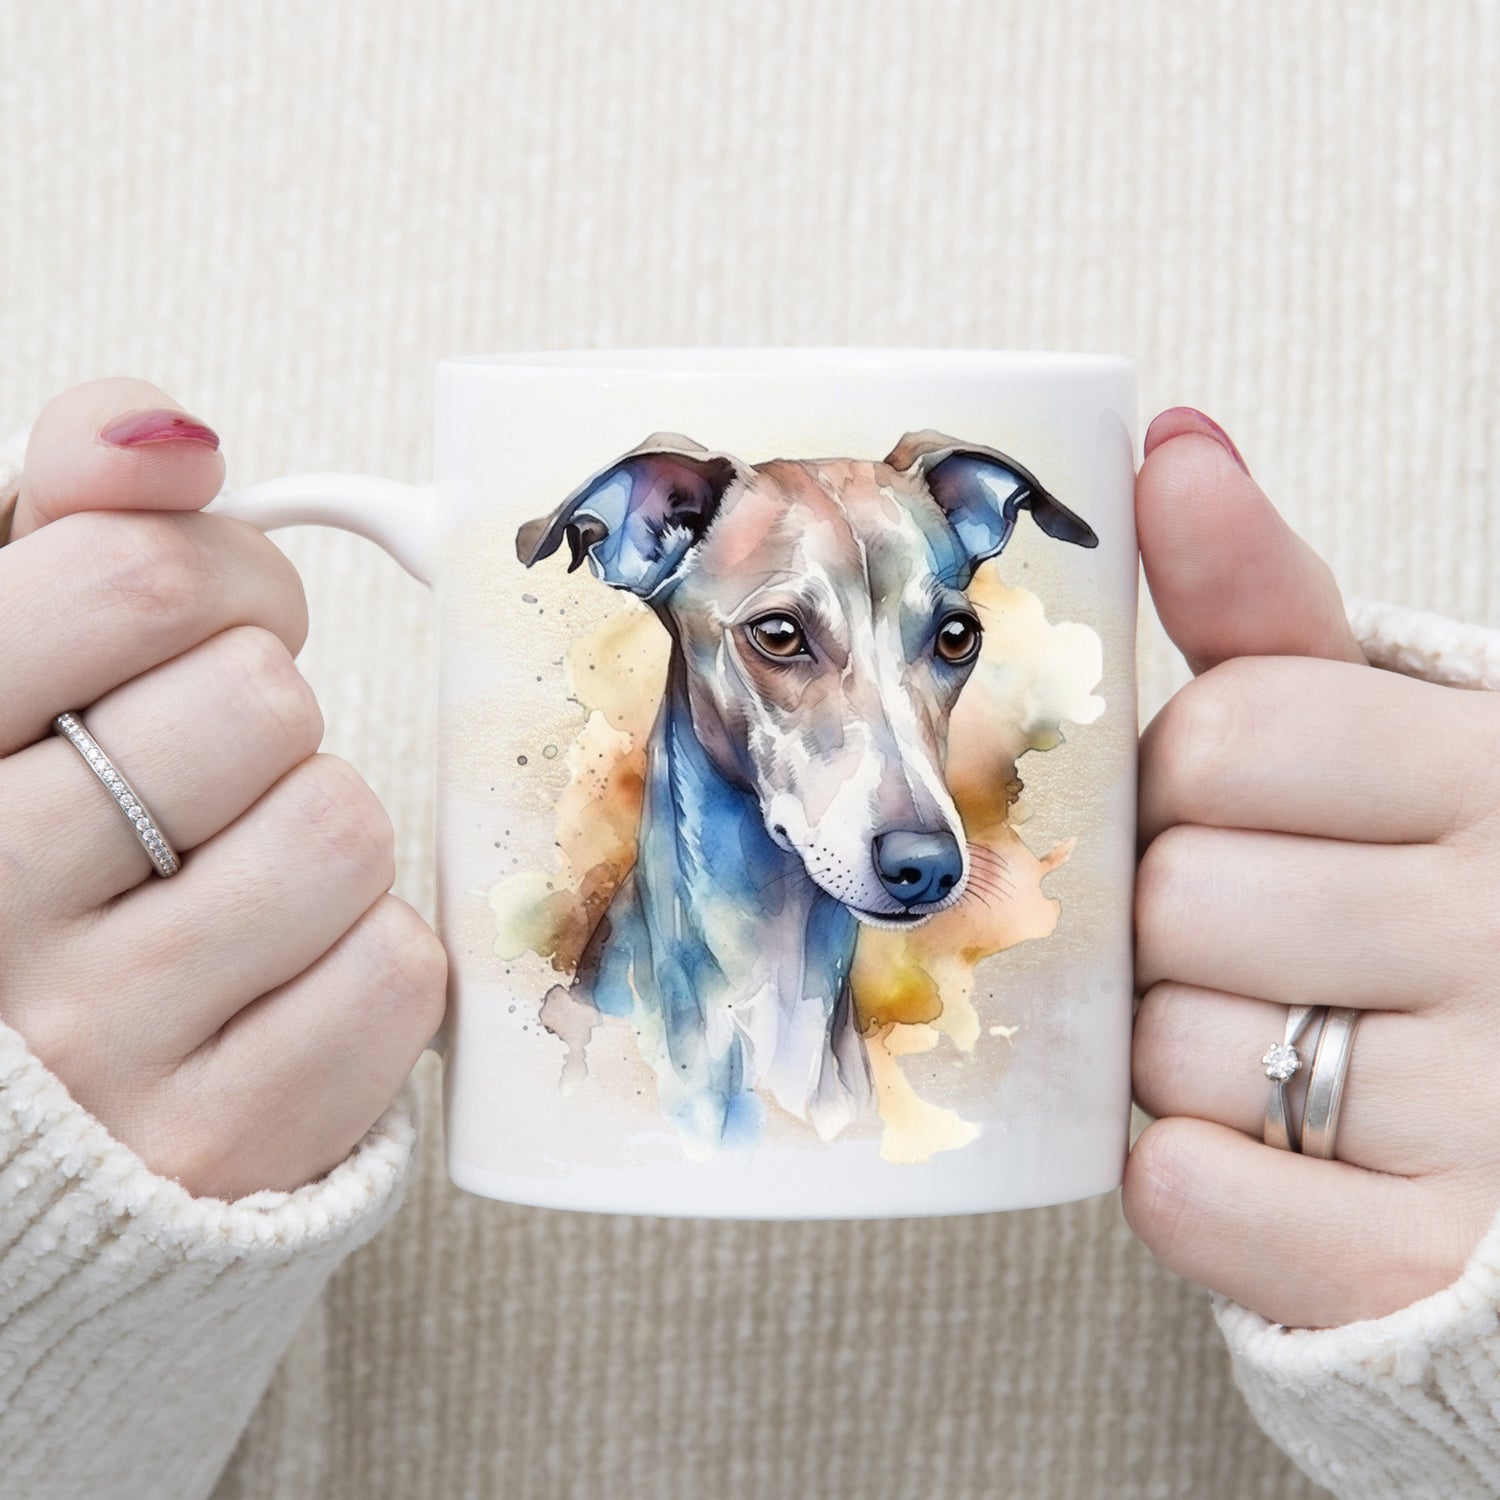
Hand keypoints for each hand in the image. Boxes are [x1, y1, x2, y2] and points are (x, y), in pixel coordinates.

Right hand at [0, 378, 444, 1198]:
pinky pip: (395, 971)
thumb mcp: (6, 665)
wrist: (32, 1113)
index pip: (135, 581)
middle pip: (260, 701)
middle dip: (263, 712)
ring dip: (317, 833)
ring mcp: (98, 1046)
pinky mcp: (221, 1144)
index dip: (219, 578)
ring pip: (341, 828)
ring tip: (232, 878)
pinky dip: (365, 957)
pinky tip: (275, 977)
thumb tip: (172, 433)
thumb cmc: (31, 847)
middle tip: (212, 769)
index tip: (206, 621)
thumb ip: (70, 523)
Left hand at [1122, 407, 1499, 1329]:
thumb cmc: (1412, 883)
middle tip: (1233, 935)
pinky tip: (1243, 1142)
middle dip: (1166, 916)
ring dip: (1169, 1046)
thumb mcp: (1369, 727)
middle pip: (1177, 895)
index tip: (1224, 804)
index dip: (1182, 776)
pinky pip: (1190, 1192)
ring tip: (1259, 1034)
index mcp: (1493, 771)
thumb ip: (1262, 600)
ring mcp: (1487, 1110)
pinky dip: (1184, 1173)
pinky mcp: (1418, 1257)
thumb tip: (1170, 443)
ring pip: (1171, 1049)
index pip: (1229, 732)